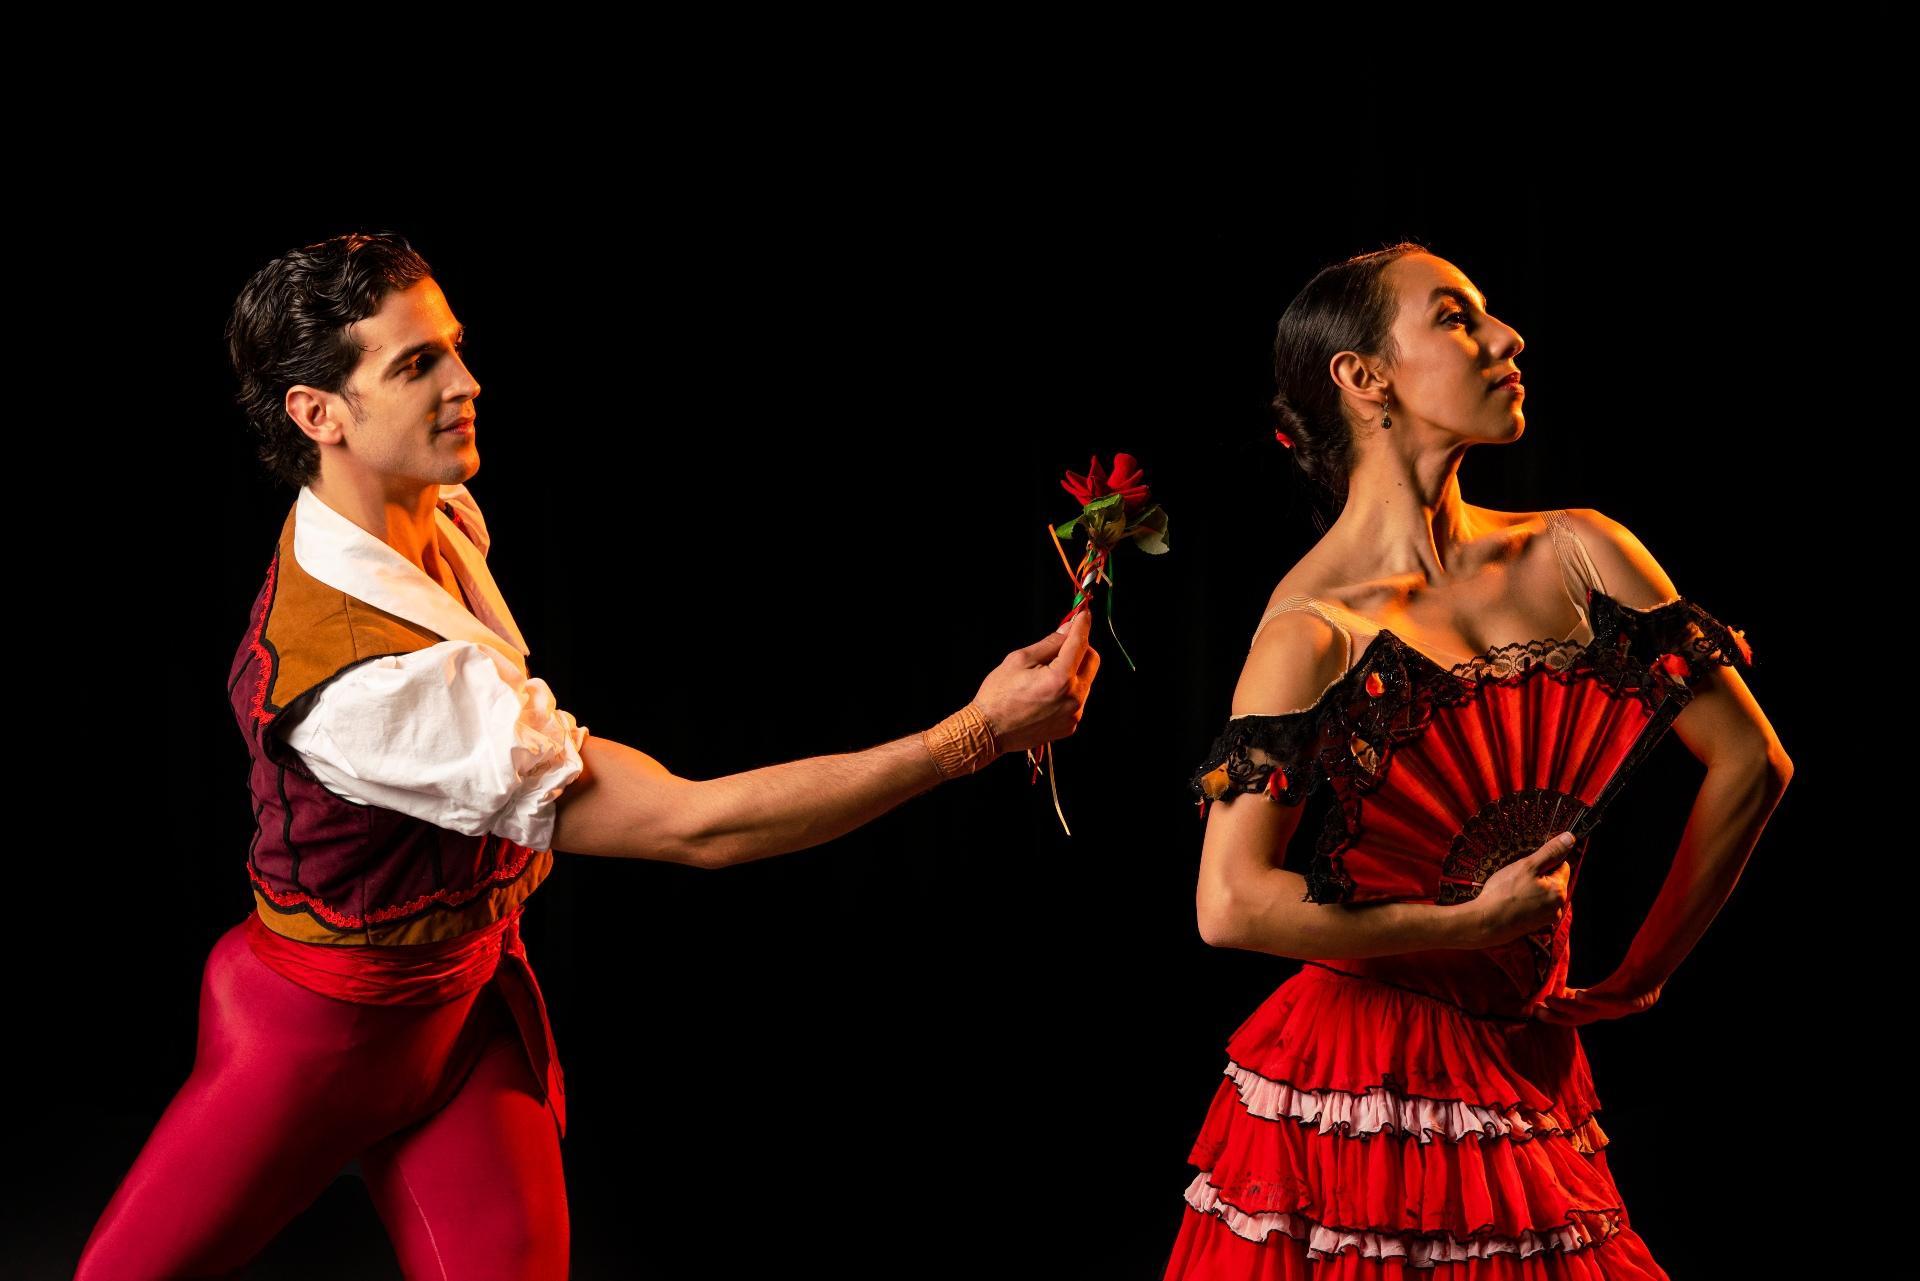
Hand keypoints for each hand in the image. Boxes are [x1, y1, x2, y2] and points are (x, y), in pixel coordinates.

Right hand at [972, 609, 1100, 755]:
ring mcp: (1074, 714)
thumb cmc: (998, 694)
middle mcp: (1073, 698)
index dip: (1082, 625)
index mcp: (1060, 679)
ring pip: (1085, 680)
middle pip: (1091, 661)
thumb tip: (1068, 629)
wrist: (989, 731)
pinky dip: (1068, 690)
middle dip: (1080, 648)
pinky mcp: (1070, 725)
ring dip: (1073, 670)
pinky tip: (1046, 693)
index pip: (1080, 643)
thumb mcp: (1020, 659)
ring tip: (1045, 675)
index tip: (1083, 614)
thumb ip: (1049, 643)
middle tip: (1060, 646)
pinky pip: (1077, 699)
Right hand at [1463, 832, 1575, 947]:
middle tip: (1517, 879)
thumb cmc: (1504, 893)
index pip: (1562, 866)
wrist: (1486, 923)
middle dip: (1538, 876)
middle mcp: (1558, 907)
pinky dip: (1526, 902)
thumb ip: (1550, 852)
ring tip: (1512, 892)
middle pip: (1553, 881)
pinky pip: (1535, 906)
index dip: (1544, 862)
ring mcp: (1547, 918)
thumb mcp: (1527, 866)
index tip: (1528, 867)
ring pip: (1543, 893)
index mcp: (1559, 891)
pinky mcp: (1535, 926)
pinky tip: (1512, 903)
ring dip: (1531, 889)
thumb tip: (1570, 838)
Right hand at [1529, 971, 1664, 1025]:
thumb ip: (1577, 996)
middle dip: (1557, 1015)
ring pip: (1590, 1011)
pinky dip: (1594, 1001)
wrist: (1648, 979)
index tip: (1535, 1012)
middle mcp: (1605, 1014)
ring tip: (1552, 999)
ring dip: (1570, 1008)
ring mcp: (1617, 1009)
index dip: (1554, 1017)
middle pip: (1578, 1018)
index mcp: (1596, 1012)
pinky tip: (1579, 994)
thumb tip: (1556, 995)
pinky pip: (1611, 1002)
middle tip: (1538, 1010)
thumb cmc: (1621, 986)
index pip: (1572, 1018)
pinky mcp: (1630, 1002)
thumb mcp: (1597, 992)